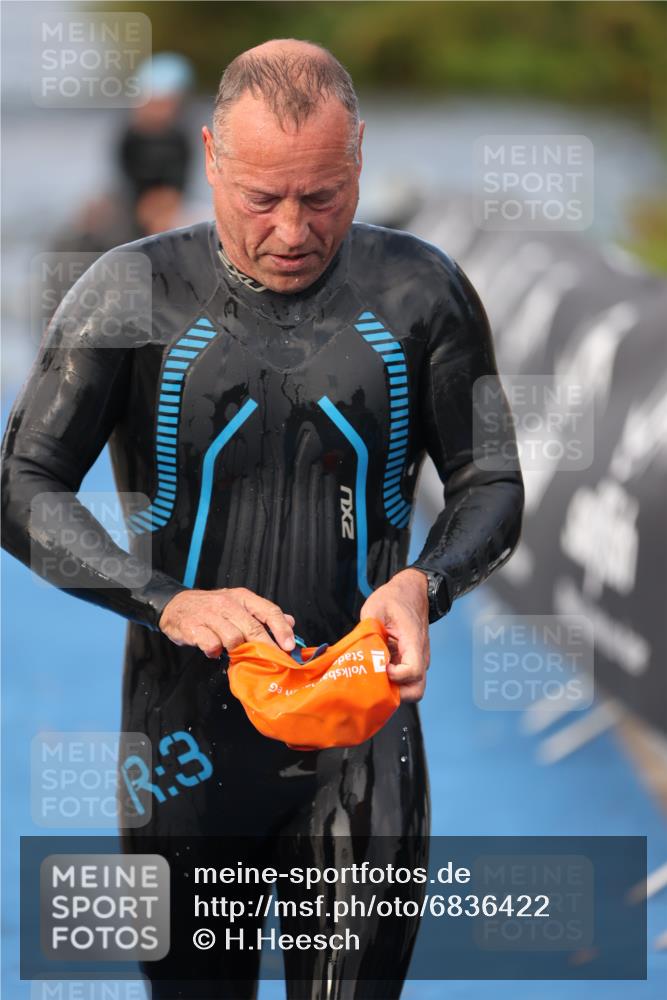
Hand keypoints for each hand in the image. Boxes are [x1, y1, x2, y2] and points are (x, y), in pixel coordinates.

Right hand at [159, 588, 295, 658]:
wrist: (176, 605)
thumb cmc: (211, 608)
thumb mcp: (239, 605)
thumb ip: (264, 615)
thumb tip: (290, 622)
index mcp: (243, 598)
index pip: (268, 611)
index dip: (281, 629)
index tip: (289, 646)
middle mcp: (228, 604)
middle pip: (253, 627)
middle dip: (266, 647)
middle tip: (273, 662)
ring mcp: (210, 615)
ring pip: (233, 638)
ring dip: (236, 650)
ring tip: (232, 652)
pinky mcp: (194, 627)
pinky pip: (211, 645)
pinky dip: (215, 652)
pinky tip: (213, 651)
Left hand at [359, 568, 429, 701]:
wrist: (411, 593)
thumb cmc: (395, 599)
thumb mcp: (376, 608)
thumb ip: (368, 630)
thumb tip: (359, 653)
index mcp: (413, 642)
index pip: (412, 671)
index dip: (394, 676)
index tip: (379, 666)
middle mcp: (420, 656)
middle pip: (416, 690)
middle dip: (394, 694)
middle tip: (374, 684)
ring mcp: (417, 661)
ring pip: (410, 689)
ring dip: (392, 690)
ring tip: (373, 680)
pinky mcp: (409, 662)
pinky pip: (404, 681)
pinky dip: (391, 684)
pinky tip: (375, 674)